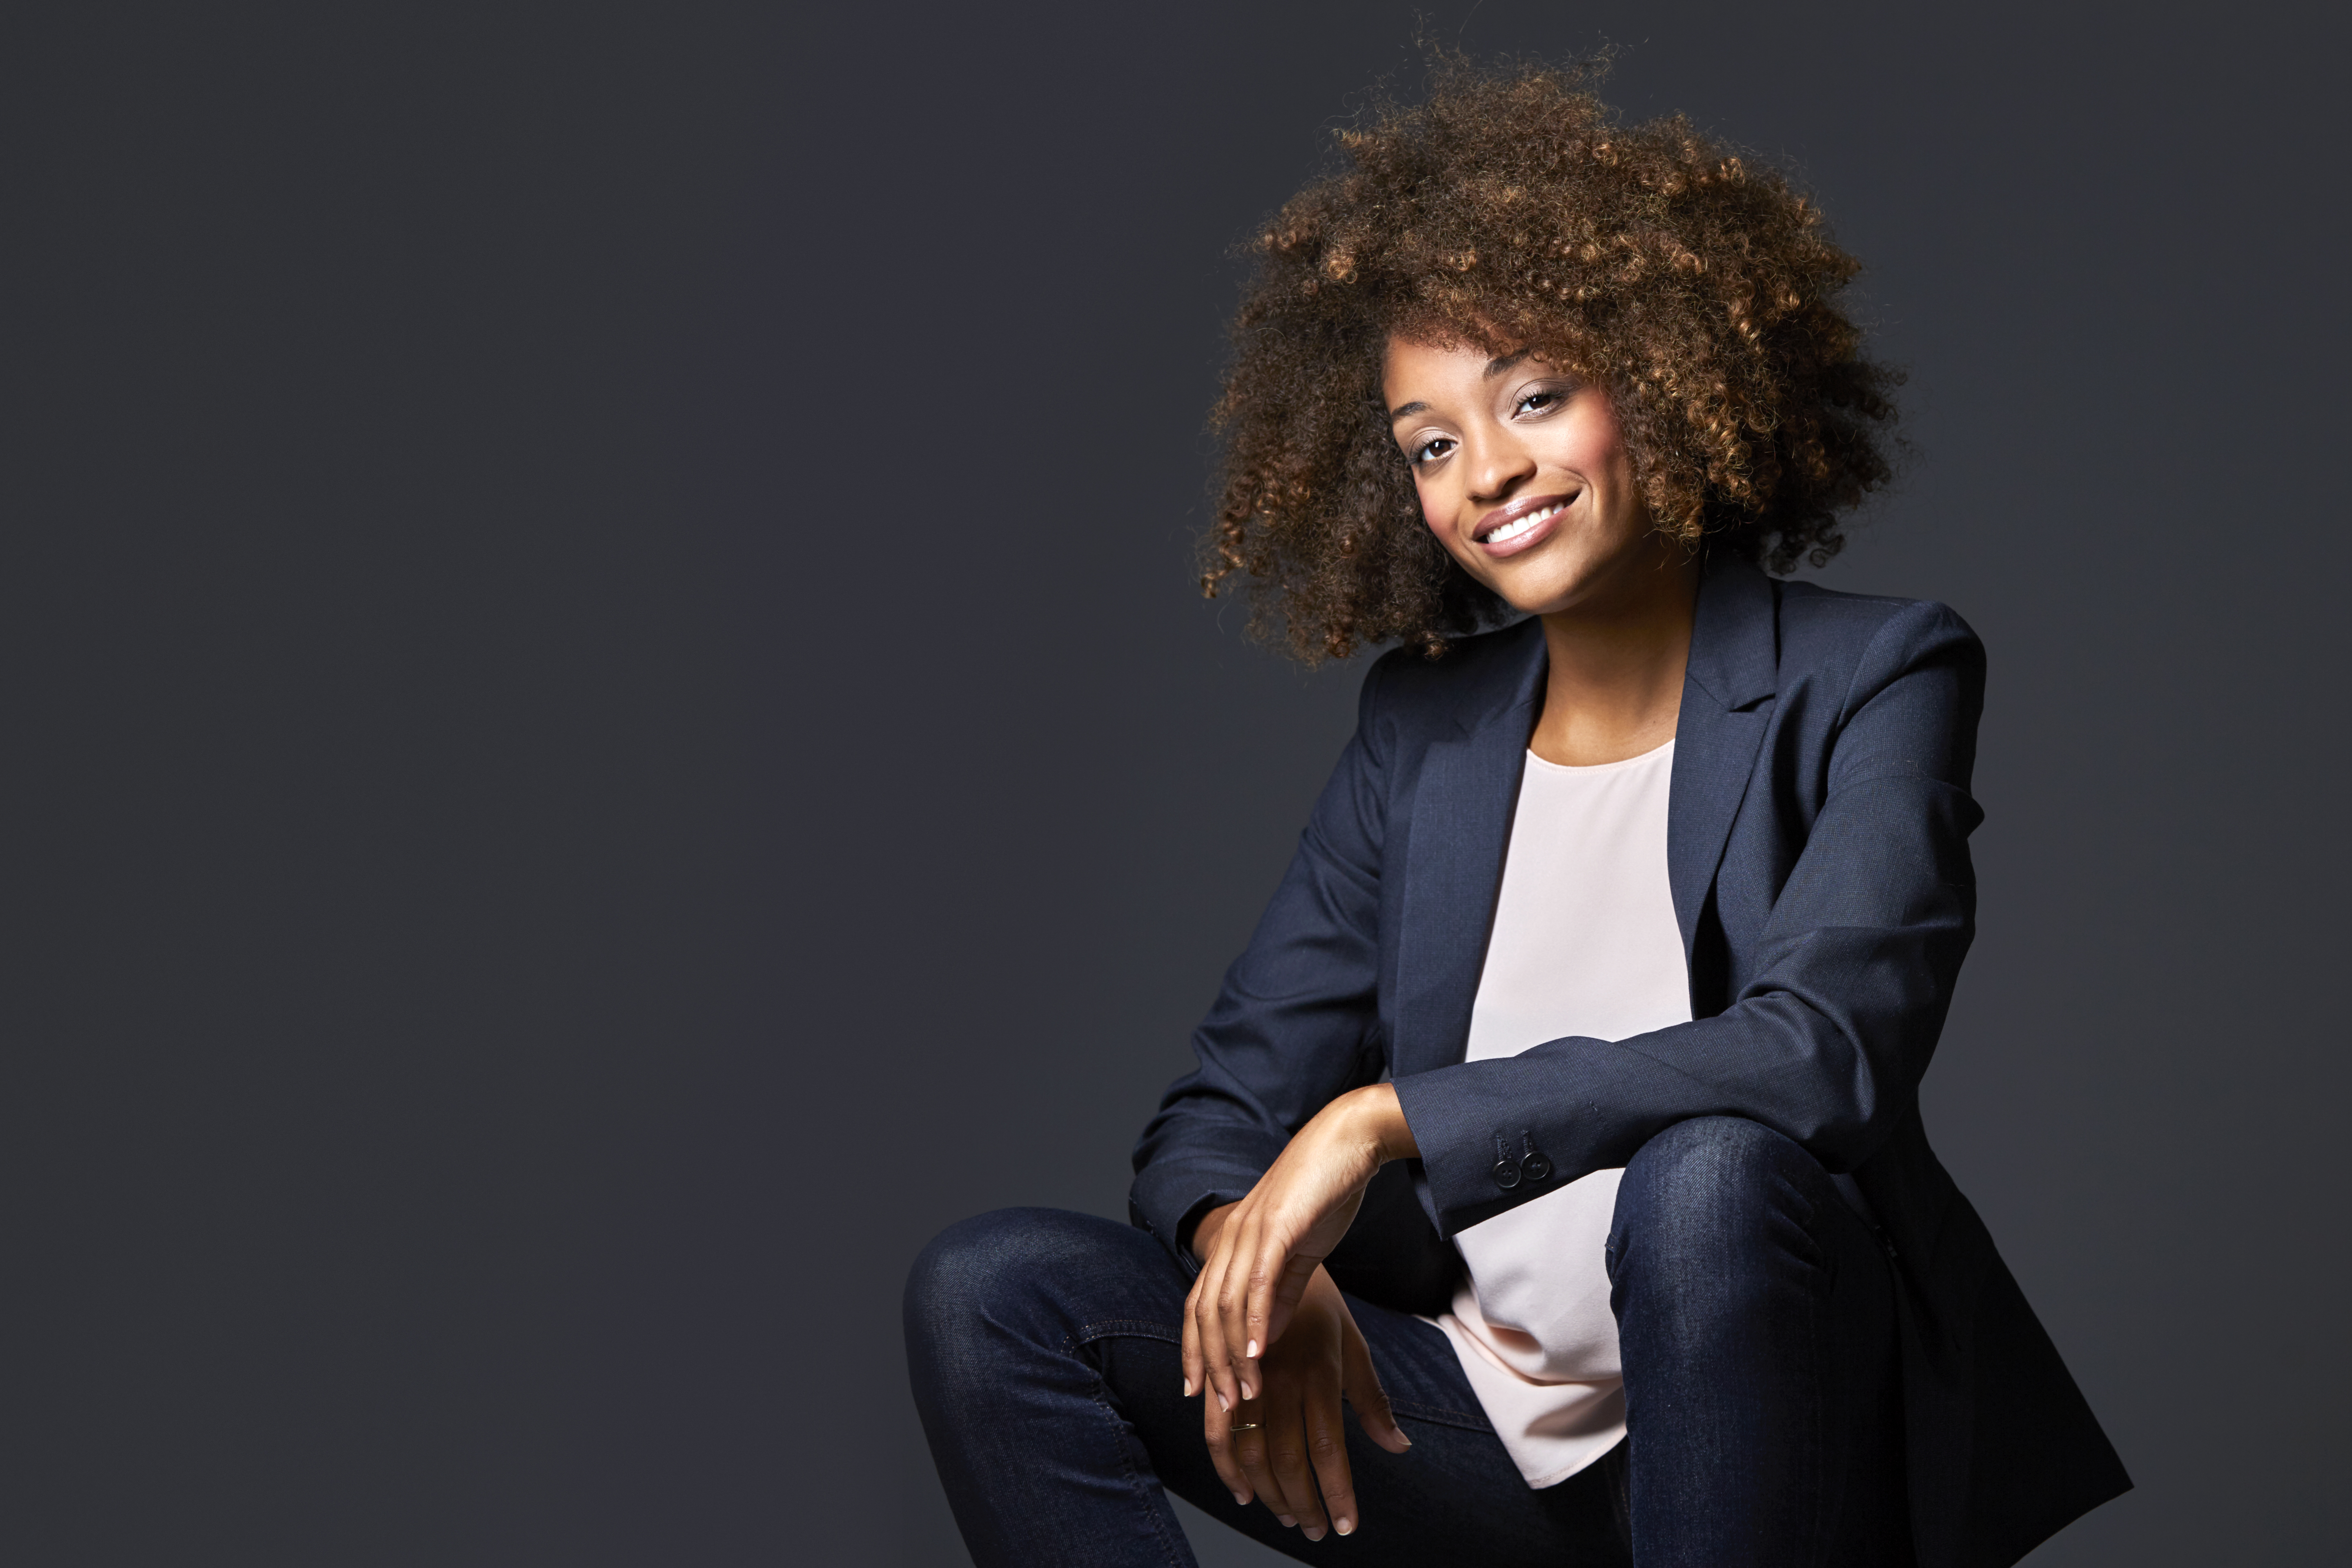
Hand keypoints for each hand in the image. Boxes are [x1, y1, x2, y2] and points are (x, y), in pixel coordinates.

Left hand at [1181, 1083, 1415, 1415]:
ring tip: (1244, 1395)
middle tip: (1223, 1409)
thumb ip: (1280, 1291)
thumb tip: (1267, 1335)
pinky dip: (1256, 1322)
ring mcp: (1251, 1231)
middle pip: (1204, 1312)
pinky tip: (1260, 1354)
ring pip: (1228, 1304)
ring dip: (1233, 1355)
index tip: (1197, 1392)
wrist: (1348, 1140)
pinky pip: (1259, 1283)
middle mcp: (1232, 1237)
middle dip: (1210, 1365)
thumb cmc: (1325, 1191)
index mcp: (1233, 1242)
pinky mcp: (1278, 1227)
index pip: (1198, 1305)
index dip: (1193, 1350)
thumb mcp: (1298, 1250)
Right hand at [1197, 1261, 1411, 1539]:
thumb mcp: (1353, 1345)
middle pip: (1288, 1460)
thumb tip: (1400, 1447)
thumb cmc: (1319, 1307)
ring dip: (1269, 1495)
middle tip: (1317, 1529)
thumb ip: (1373, 1400)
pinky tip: (1244, 1493)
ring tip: (1288, 1517)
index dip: (1336, 1493)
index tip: (1346, 1526)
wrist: (1269, 1256)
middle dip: (1304, 1505)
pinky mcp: (1220, 1376)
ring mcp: (1246, 1377)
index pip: (1328, 1448)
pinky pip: (1216, 1433)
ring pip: (1251, 1453)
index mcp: (1319, 1370)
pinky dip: (1227, 1469)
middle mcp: (1280, 1377)